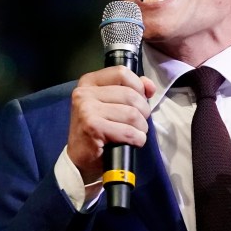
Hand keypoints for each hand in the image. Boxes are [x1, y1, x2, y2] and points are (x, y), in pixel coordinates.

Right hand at [66, 65, 155, 182]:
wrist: (80, 158)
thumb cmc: (98, 129)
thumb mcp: (110, 103)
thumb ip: (131, 89)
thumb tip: (150, 86)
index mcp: (89, 82)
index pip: (122, 73)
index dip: (138, 86)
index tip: (141, 99)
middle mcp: (84, 93)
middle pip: (130, 95)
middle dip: (143, 112)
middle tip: (138, 123)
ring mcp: (87, 110)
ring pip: (132, 114)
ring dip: (141, 127)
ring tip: (135, 133)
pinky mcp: (93, 128)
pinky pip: (128, 131)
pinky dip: (137, 139)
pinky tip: (133, 142)